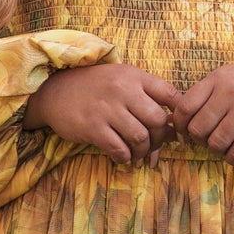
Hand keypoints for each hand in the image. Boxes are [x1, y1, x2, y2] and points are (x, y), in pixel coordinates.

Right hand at [23, 62, 179, 164]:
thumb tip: (173, 128)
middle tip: (153, 145)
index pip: (169, 94)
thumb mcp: (122, 80)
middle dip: (160, 138)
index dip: (179, 115)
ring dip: (142, 151)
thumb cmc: (95, 88)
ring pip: (140, 137)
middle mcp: (123, 90)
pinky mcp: (92, 126)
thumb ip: (147, 96)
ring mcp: (107, 108)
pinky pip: (118, 148)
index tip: (176, 129)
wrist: (54, 91)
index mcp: (134, 76)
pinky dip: (124, 157)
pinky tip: (122, 157)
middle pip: (158, 120)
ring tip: (137, 154)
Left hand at [173, 58, 233, 163]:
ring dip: (218, 149)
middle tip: (210, 138)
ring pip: (215, 144)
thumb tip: (180, 119)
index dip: (180, 125)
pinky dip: (233, 157)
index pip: (184, 107)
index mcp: (218, 79)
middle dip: (200, 139)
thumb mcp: (231, 76)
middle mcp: (229, 94)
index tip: (186, 131)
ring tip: (227, 143)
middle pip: (198, 129)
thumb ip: (207, 93)